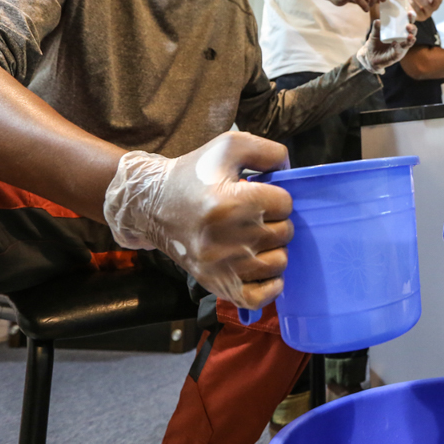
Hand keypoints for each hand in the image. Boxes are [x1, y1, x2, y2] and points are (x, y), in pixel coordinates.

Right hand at [103, 132, 292, 310]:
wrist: (152, 204)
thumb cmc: (194, 174)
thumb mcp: (229, 145)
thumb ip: (269, 150)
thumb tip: (291, 170)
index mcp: (230, 202)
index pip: (284, 204)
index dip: (276, 196)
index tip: (258, 195)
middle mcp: (225, 237)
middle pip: (284, 233)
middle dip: (275, 221)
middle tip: (255, 216)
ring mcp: (220, 266)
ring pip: (278, 263)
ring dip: (274, 249)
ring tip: (255, 237)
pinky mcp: (215, 284)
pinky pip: (259, 297)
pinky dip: (270, 284)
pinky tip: (261, 267)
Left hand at [357, 17, 415, 72]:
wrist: (370, 56)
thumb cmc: (375, 43)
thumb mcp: (375, 33)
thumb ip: (376, 27)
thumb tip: (378, 20)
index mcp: (400, 31)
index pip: (408, 23)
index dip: (411, 18)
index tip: (409, 13)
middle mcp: (403, 39)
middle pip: (412, 32)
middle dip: (413, 28)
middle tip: (408, 26)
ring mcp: (401, 48)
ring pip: (409, 43)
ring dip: (410, 39)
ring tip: (409, 36)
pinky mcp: (397, 56)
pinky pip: (399, 51)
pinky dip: (398, 47)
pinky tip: (394, 43)